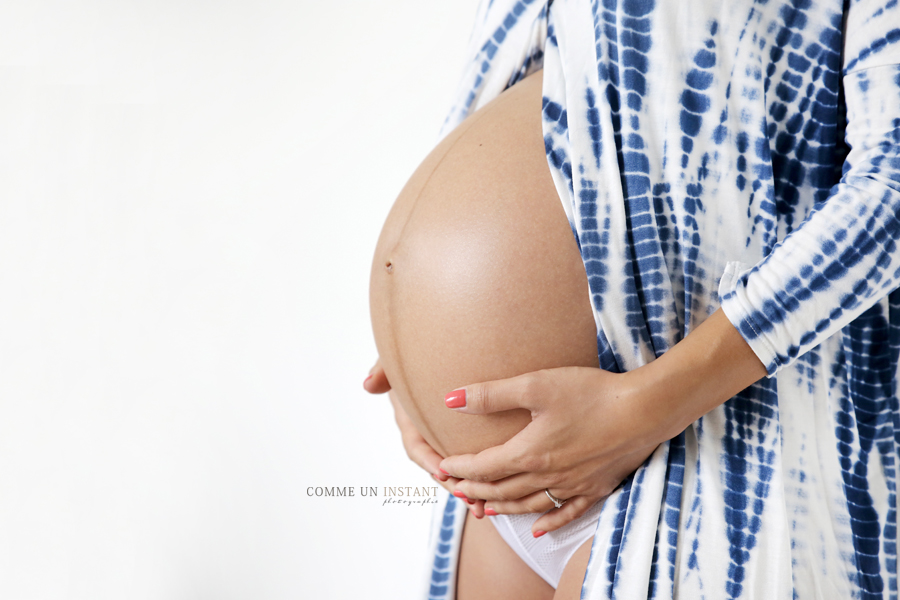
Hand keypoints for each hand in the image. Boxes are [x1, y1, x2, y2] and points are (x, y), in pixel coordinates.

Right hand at [364, 359, 484, 517]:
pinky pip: (475, 461)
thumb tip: (368, 384)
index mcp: (412, 422)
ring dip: (470, 489)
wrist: (448, 350)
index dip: (428, 462)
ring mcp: (448, 440)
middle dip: (454, 486)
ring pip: (458, 470)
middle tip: (470, 501)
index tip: (442, 472)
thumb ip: (383, 370)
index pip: (416, 447)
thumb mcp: (397, 360)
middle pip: (439, 468)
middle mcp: (429, 435)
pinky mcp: (468, 438)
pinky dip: (485, 475)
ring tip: (484, 508)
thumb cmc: (417, 355)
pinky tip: (502, 487)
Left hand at [439, 366, 662, 533]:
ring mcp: (574, 486)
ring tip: (485, 509)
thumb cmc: (591, 393)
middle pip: (502, 489)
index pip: (484, 467)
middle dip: (475, 490)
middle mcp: (548, 476)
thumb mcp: (536, 385)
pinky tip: (537, 528)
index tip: (442, 467)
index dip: (460, 469)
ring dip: (503, 507)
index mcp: (530, 452)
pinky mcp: (597, 488)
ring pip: (529, 505)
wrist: (645, 410)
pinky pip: (566, 514)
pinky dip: (548, 522)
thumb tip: (450, 399)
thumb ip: (491, 395)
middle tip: (455, 489)